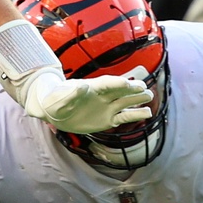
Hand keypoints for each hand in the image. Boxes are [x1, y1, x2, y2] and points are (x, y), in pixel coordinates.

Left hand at [22, 71, 152, 133]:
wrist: (53, 111)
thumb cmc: (54, 101)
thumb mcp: (58, 99)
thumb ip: (70, 94)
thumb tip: (82, 86)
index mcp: (90, 88)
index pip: (105, 84)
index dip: (115, 83)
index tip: (126, 83)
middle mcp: (101, 96)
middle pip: (119, 90)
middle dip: (131, 89)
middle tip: (144, 87)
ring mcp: (106, 107)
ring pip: (125, 102)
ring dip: (137, 99)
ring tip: (149, 96)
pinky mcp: (107, 119)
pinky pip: (123, 117)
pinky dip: (134, 115)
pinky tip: (147, 113)